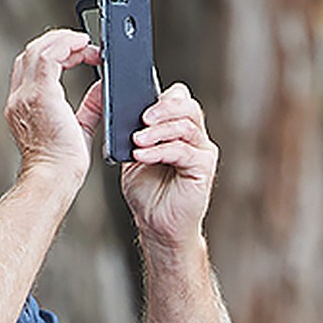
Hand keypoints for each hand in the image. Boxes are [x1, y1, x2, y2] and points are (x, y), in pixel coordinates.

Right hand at [4, 29, 101, 183]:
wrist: (54, 179)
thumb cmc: (64, 166)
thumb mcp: (80, 129)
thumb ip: (90, 106)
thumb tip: (103, 86)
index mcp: (23, 108)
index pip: (29, 68)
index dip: (53, 54)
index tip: (78, 54)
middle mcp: (19, 99)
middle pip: (30, 53)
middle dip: (58, 42)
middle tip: (84, 44)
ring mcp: (26, 96)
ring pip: (38, 49)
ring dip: (64, 40)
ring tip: (86, 42)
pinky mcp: (41, 94)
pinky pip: (50, 55)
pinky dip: (68, 44)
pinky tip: (84, 44)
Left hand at [121, 83, 218, 246]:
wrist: (157, 225)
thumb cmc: (148, 193)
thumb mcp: (133, 157)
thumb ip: (132, 135)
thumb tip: (118, 113)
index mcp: (178, 129)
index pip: (178, 98)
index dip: (160, 97)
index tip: (135, 104)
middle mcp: (194, 137)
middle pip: (187, 106)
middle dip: (162, 108)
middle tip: (141, 118)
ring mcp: (201, 151)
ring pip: (186, 126)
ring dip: (158, 131)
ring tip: (137, 141)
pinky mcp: (204, 167)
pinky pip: (183, 150)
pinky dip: (160, 151)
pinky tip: (141, 156)